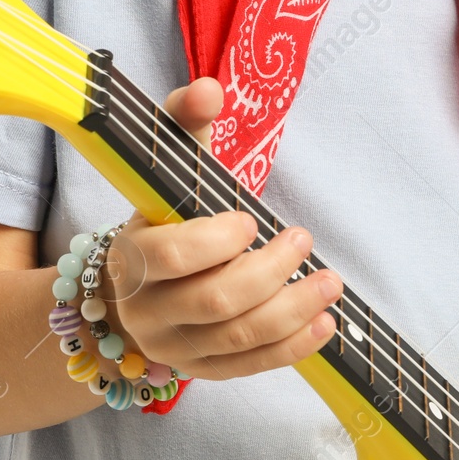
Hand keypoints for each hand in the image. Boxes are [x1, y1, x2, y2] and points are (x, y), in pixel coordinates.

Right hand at [90, 78, 342, 379]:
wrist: (129, 289)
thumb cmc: (160, 220)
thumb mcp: (165, 170)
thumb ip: (184, 125)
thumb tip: (209, 89)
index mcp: (131, 258)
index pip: (171, 258)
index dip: (217, 242)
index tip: (251, 221)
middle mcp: (146, 311)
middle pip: (214, 301)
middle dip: (269, 272)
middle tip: (302, 241)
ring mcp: (173, 348)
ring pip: (237, 339)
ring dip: (292, 310)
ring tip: (329, 282)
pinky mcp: (201, 370)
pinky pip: (249, 367)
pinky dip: (291, 348)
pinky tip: (324, 324)